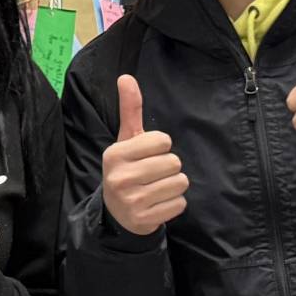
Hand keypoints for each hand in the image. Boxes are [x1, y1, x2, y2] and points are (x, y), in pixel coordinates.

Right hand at [101, 75, 187, 235]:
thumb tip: (126, 77)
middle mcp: (120, 177)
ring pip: (180, 183)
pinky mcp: (144, 219)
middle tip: (152, 174)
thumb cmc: (127, 168)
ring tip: (155, 189)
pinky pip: (180, 204)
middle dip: (169, 167)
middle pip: (174, 162)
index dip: (160, 147)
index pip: (163, 141)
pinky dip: (173, 204)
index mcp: (115, 154)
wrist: (117, 213)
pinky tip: (157, 204)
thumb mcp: (126, 140)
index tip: (146, 155)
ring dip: (173, 186)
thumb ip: (130, 109)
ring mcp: (132, 200)